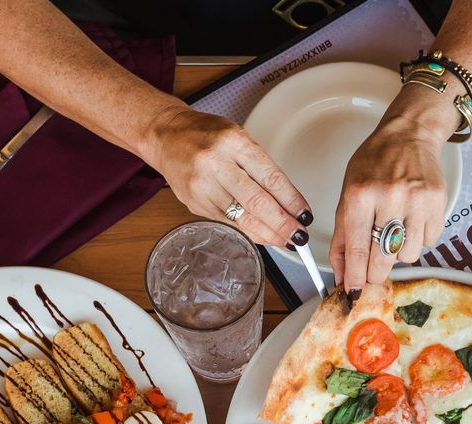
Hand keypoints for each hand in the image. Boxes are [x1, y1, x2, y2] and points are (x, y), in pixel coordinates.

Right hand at [141, 103, 308, 248]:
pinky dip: (249, 232)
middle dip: (282, 223)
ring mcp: (202, 186)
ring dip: (268, 233)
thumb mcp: (238, 138)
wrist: (166, 136)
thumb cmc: (207, 135)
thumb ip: (260, 166)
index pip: (270, 177)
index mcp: (233, 142)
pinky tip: (263, 237)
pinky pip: (228, 223)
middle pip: (256, 202)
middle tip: (299, 235)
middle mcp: (216, 164)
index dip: (291, 200)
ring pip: (241, 218)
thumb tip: (288, 201)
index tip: (305, 214)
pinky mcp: (194, 203)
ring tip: (286, 241)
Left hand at [331, 86, 455, 293]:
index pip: (356, 249)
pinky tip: (412, 220)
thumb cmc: (374, 164)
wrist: (409, 135)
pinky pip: (428, 242)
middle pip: (382, 259)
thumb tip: (342, 274)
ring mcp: (416, 200)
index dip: (354, 277)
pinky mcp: (438, 203)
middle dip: (375, 273)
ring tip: (394, 231)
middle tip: (373, 270)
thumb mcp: (347, 193)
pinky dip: (418, 239)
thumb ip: (341, 236)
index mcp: (360, 195)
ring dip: (399, 252)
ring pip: (407, 255)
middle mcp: (389, 197)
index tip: (352, 291)